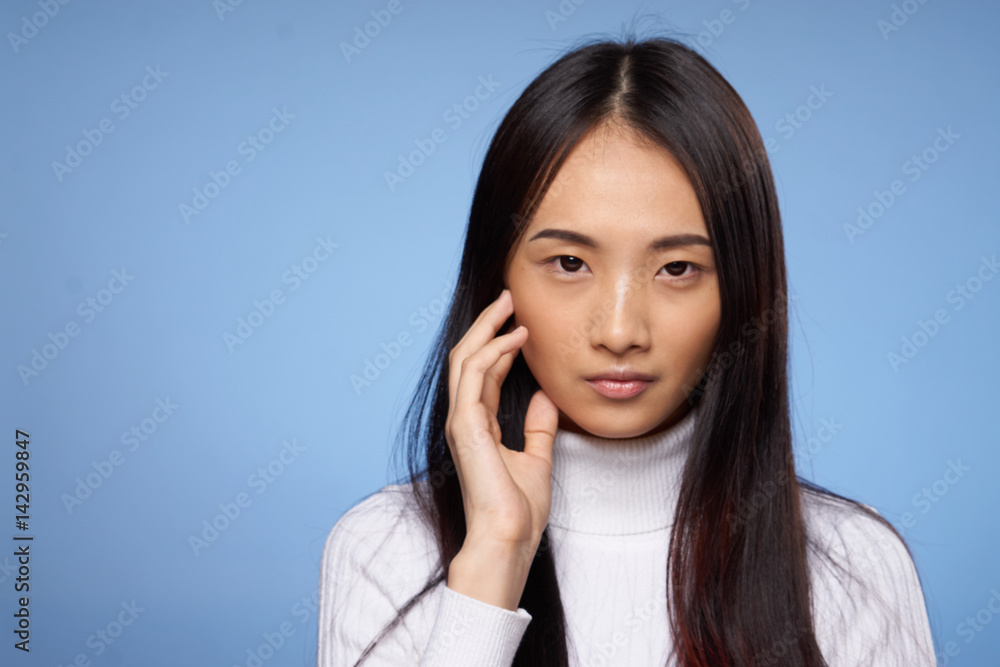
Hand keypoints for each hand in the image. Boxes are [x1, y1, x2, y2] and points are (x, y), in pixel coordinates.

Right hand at [445, 288, 558, 553]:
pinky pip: (473, 377)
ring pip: (465, 360)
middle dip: (486, 325)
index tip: (519, 322)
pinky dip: (492, 352)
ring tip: (511, 308)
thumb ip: (538, 428)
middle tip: (509, 299)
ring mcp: (461, 422)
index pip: (481, 373)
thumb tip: (546, 397)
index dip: (498, 344)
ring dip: (488, 330)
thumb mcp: (536, 458)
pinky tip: (514, 339)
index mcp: (477, 427)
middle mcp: (464, 420)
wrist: (509, 538)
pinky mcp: (465, 427)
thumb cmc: (518, 510)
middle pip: (468, 358)